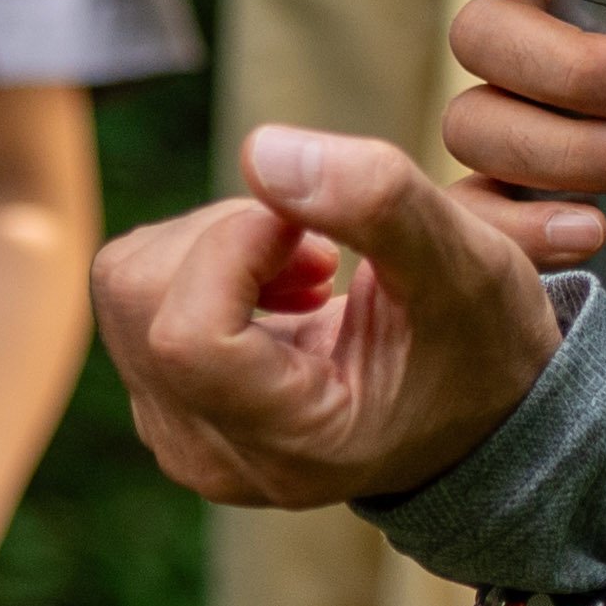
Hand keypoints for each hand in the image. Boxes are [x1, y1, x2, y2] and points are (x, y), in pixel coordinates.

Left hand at [95, 124, 564, 513]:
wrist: (478, 408)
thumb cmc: (478, 339)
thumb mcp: (463, 261)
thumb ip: (374, 201)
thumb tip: (258, 149)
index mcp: (293, 446)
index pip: (186, 336)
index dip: (236, 245)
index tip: (314, 233)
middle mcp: (215, 456)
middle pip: (139, 296)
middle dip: (227, 233)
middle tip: (323, 246)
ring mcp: (182, 435)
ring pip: (127, 283)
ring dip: (216, 241)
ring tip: (311, 269)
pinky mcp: (167, 403)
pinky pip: (134, 292)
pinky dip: (202, 260)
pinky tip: (281, 289)